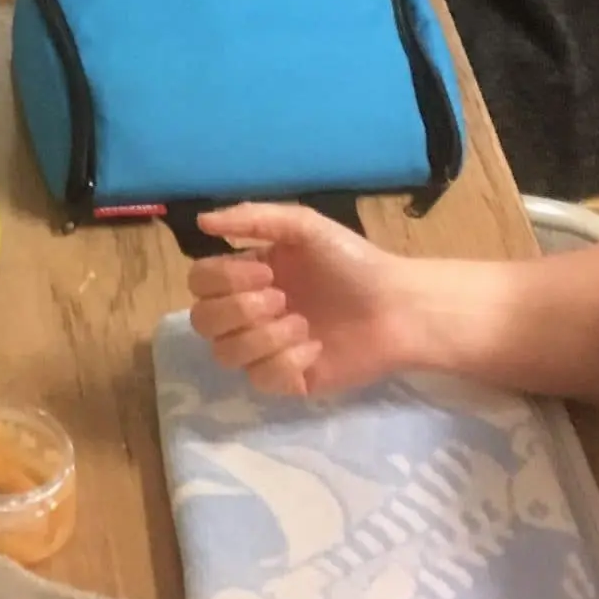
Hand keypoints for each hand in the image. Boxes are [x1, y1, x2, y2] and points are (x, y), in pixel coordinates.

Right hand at [187, 203, 424, 397]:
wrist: (399, 307)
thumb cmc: (352, 261)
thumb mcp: (304, 226)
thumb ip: (252, 218)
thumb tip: (201, 222)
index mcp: (248, 273)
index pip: (199, 281)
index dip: (222, 280)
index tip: (266, 272)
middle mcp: (250, 311)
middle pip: (202, 322)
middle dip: (238, 311)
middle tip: (281, 299)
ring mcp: (267, 349)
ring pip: (226, 355)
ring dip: (263, 338)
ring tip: (302, 325)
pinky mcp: (289, 381)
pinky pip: (261, 381)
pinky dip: (286, 363)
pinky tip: (315, 349)